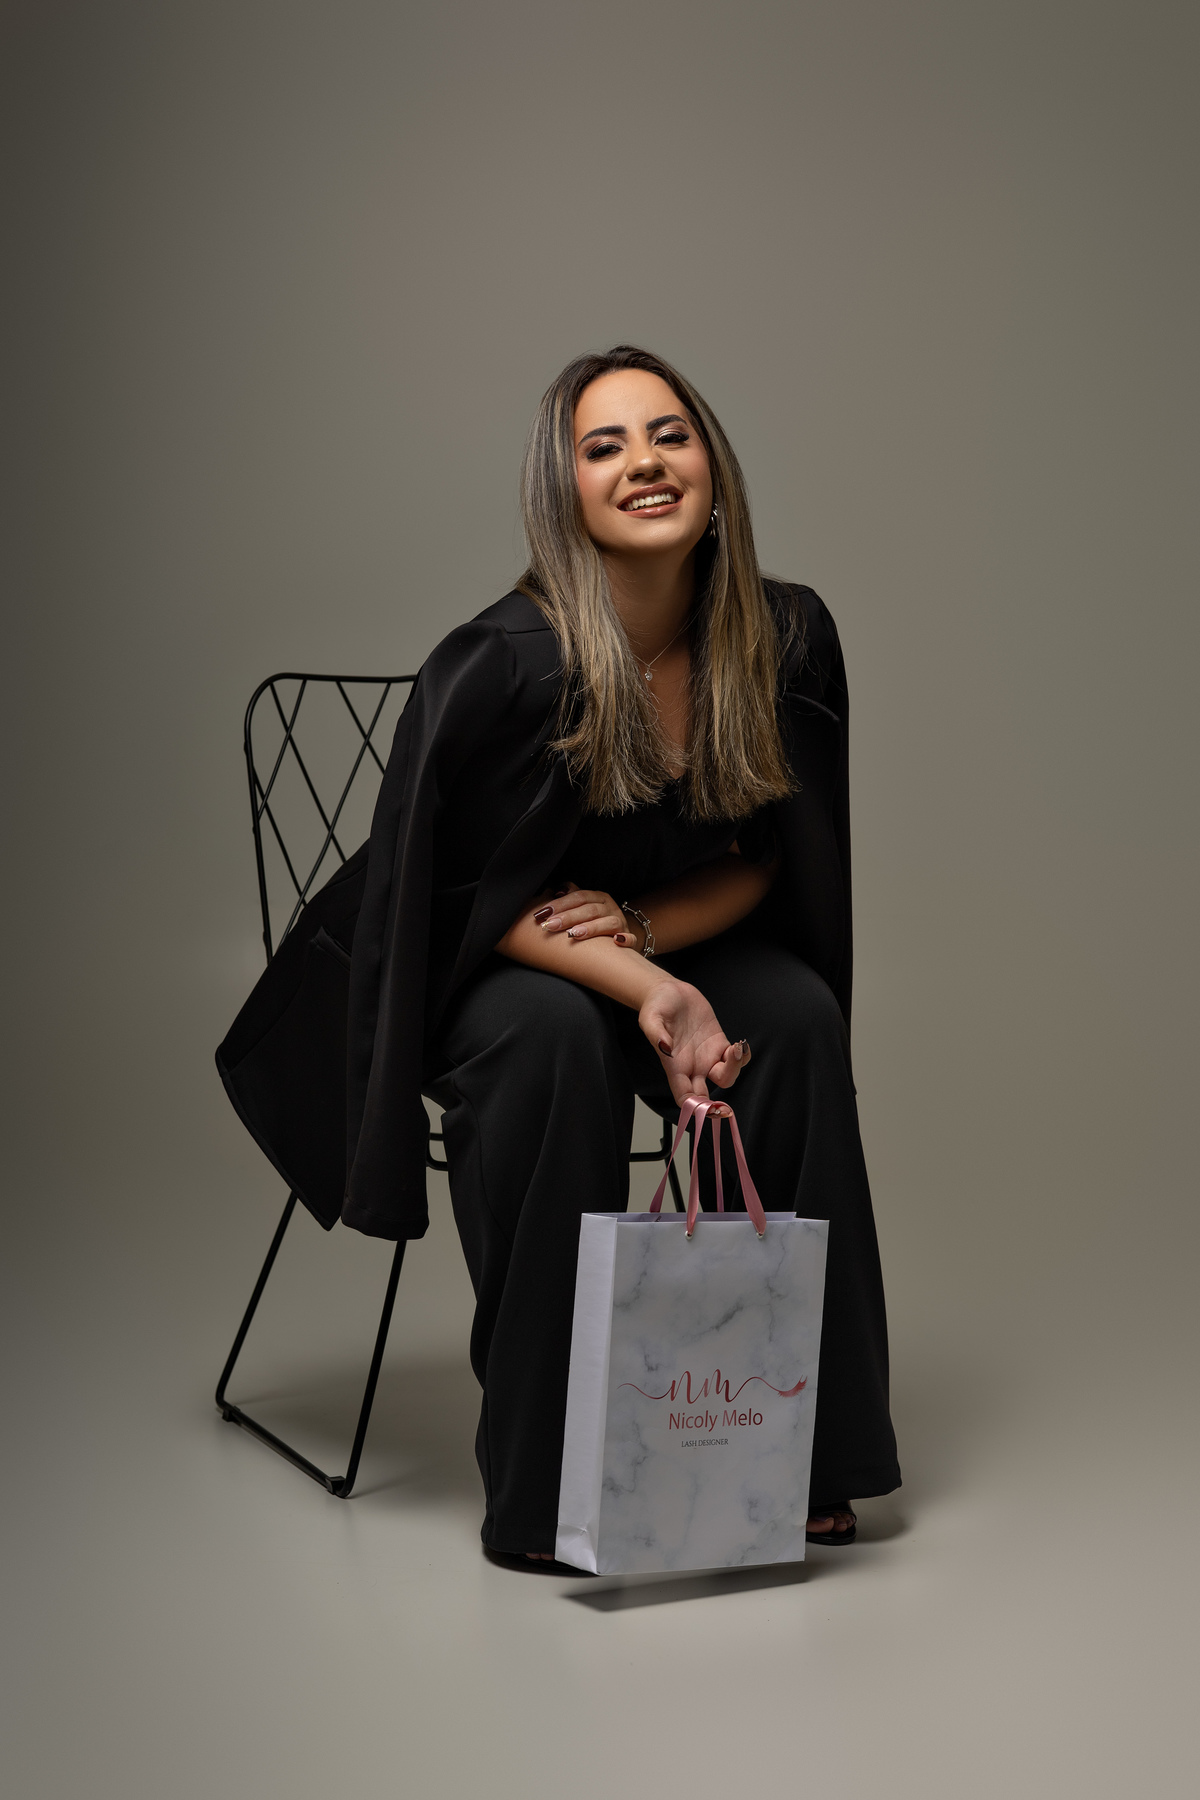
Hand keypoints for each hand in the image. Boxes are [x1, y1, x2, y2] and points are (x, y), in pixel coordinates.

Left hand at [532, 881, 637, 945]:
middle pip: (590, 910)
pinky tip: (615, 941)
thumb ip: (571, 896)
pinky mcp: (630, 939)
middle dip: (568, 917)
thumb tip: (556, 890)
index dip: (560, 904)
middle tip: (550, 925)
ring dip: (592, 928)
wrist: (621, 933)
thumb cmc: (596, 919)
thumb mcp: (585, 905)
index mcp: (598, 897)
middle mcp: (610, 908)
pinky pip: (630, 938)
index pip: (579, 897)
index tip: (542, 913)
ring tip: (574, 934)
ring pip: (609, 922)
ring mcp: (621, 923)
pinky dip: (624, 939)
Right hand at [638, 976, 750, 1103]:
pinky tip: (740, 1045)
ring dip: (735, 1070)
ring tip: (735, 1048)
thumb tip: (665, 1047)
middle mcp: (692, 1066)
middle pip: (707, 1095)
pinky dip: (741, 1057)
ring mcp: (706, 1056)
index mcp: (675, 1066)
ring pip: (725, 1078)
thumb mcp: (650, 1018)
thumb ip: (656, 1034)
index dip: (695, 1107)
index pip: (684, 1097)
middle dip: (718, 1103)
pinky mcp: (718, 1043)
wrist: (669, 991)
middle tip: (727, 1094)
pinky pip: (734, 1059)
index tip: (707, 1107)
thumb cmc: (656, 1005)